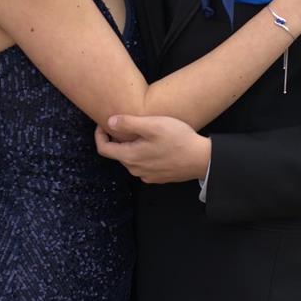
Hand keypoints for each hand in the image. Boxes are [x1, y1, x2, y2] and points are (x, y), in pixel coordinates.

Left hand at [94, 115, 211, 183]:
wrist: (201, 159)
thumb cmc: (178, 139)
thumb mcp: (152, 125)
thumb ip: (128, 123)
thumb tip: (109, 122)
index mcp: (130, 157)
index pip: (103, 149)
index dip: (100, 135)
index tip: (104, 124)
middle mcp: (135, 170)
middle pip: (118, 153)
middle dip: (119, 139)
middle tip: (128, 124)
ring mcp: (147, 176)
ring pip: (132, 159)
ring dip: (133, 146)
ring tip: (144, 132)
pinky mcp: (158, 177)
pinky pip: (144, 165)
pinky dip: (144, 154)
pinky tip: (156, 144)